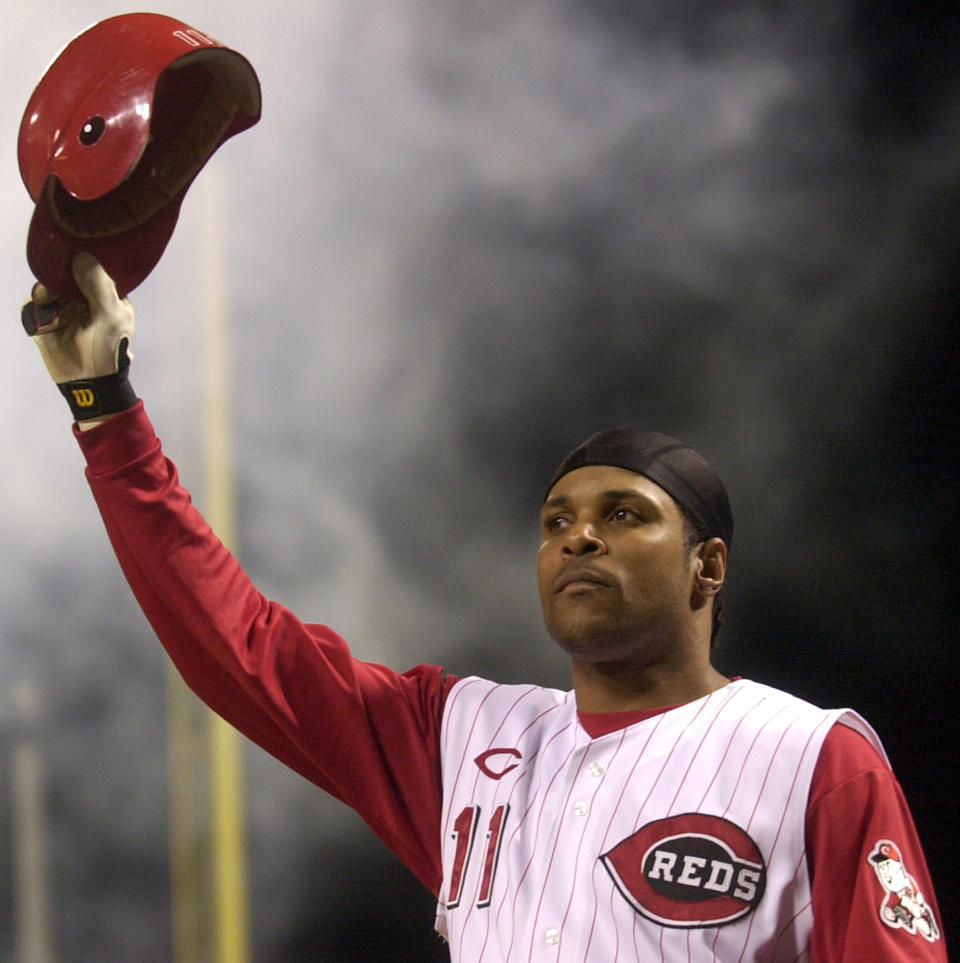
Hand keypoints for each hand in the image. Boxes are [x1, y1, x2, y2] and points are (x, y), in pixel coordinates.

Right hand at [23, 252, 136, 420]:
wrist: (87, 382)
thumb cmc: (107, 349)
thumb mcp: (111, 316)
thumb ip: (99, 286)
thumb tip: (82, 256)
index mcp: (107, 294)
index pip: (91, 267)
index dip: (80, 261)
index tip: (69, 258)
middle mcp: (84, 297)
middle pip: (63, 274)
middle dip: (56, 281)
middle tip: (53, 293)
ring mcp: (64, 308)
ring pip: (45, 287)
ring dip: (45, 296)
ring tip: (49, 308)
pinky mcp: (45, 320)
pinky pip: (33, 306)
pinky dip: (36, 312)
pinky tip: (46, 323)